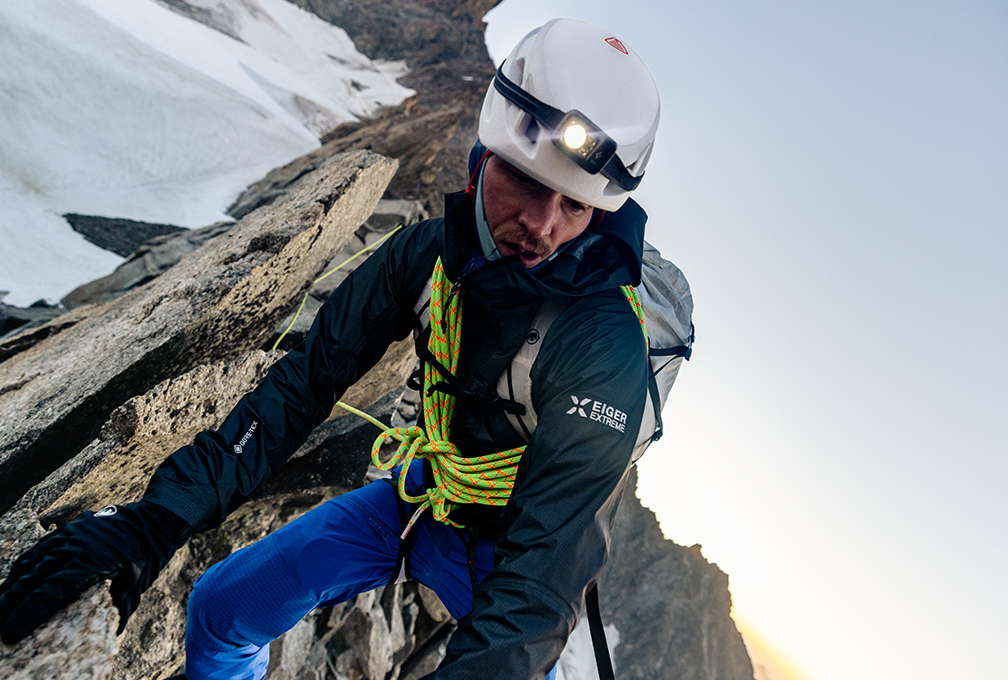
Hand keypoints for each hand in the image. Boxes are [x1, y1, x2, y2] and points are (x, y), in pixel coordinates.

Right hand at [0, 501, 190, 644]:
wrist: (156, 519)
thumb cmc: (148, 555)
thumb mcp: (136, 585)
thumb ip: (119, 609)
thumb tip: (111, 632)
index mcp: (91, 563)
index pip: (50, 592)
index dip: (27, 614)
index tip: (10, 633)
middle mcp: (75, 547)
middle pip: (32, 578)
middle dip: (10, 603)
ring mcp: (70, 535)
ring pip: (31, 562)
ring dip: (12, 584)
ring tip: (0, 604)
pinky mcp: (69, 529)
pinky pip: (39, 548)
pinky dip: (24, 565)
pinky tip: (14, 579)